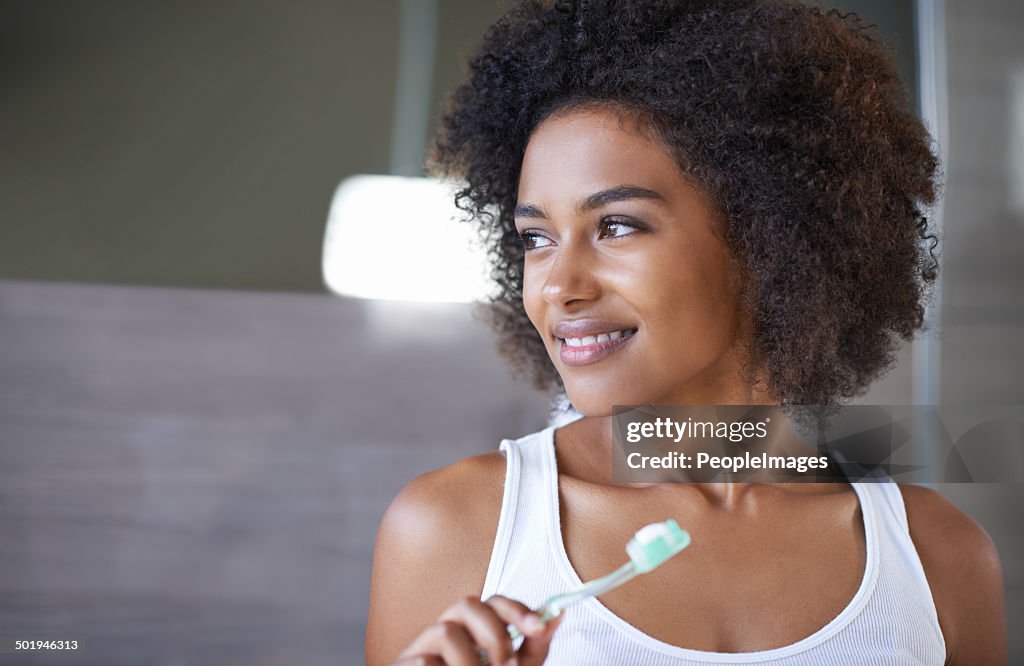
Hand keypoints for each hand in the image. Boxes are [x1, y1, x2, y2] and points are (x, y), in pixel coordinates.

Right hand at [392, 595, 562, 664]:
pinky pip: (423, 662)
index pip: (494, 603)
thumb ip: (532, 650)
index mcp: (473, 630)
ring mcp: (422, 647)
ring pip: (446, 632)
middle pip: (468, 604)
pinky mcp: (403, 664)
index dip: (517, 609)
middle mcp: (448, 630)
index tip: (538, 627)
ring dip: (469, 663)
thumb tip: (556, 616)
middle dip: (494, 634)